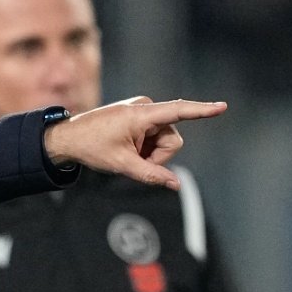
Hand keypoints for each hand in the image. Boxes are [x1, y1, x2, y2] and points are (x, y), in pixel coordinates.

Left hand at [43, 96, 227, 189]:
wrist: (69, 137)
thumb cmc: (92, 147)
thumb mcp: (122, 165)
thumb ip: (151, 175)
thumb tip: (176, 185)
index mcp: (141, 114)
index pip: (178, 112)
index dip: (202, 111)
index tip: (222, 107)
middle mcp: (145, 108)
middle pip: (172, 139)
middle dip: (158, 155)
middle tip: (133, 160)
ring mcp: (143, 111)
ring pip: (165, 140)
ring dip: (150, 153)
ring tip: (127, 153)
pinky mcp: (140, 117)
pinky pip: (154, 137)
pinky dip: (145, 148)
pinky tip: (127, 148)